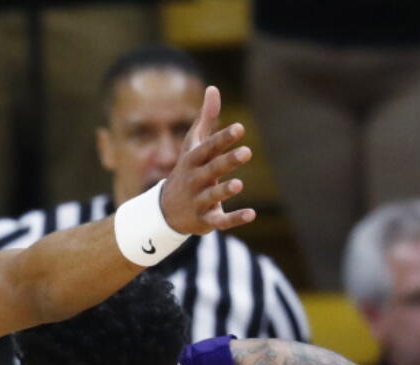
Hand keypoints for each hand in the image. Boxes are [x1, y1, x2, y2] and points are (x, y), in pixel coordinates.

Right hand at [159, 85, 255, 234]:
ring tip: (239, 184)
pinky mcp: (205, 221)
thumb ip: (206, 119)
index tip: (239, 128)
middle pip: (211, 169)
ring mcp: (199, 201)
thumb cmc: (187, 170)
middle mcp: (195, 180)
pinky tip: (252, 214)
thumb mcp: (193, 145)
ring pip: (212, 196)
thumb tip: (213, 88)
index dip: (223, 138)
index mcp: (193, 161)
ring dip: (224, 190)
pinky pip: (220, 221)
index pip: (208, 147)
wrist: (167, 210)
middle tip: (247, 152)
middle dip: (227, 161)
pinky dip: (235, 219)